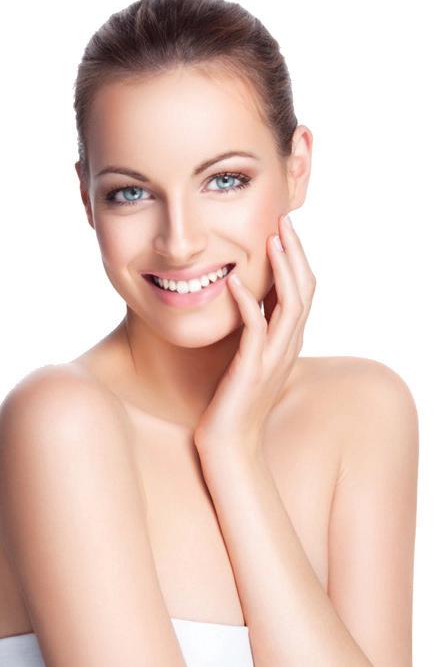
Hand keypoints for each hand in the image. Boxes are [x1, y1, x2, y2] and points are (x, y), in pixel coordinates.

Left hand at [193, 213, 316, 458]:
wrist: (230, 446)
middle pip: (305, 289)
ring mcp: (273, 357)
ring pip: (291, 304)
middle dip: (295, 252)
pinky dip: (247, 301)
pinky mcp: (252, 369)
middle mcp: (288, 346)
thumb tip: (251, 304)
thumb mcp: (251, 360)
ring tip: (271, 239)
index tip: (284, 228)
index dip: (297, 258)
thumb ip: (258, 334)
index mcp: (288, 341)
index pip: (303, 290)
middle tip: (283, 220)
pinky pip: (255, 328)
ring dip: (282, 269)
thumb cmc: (234, 402)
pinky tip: (234, 280)